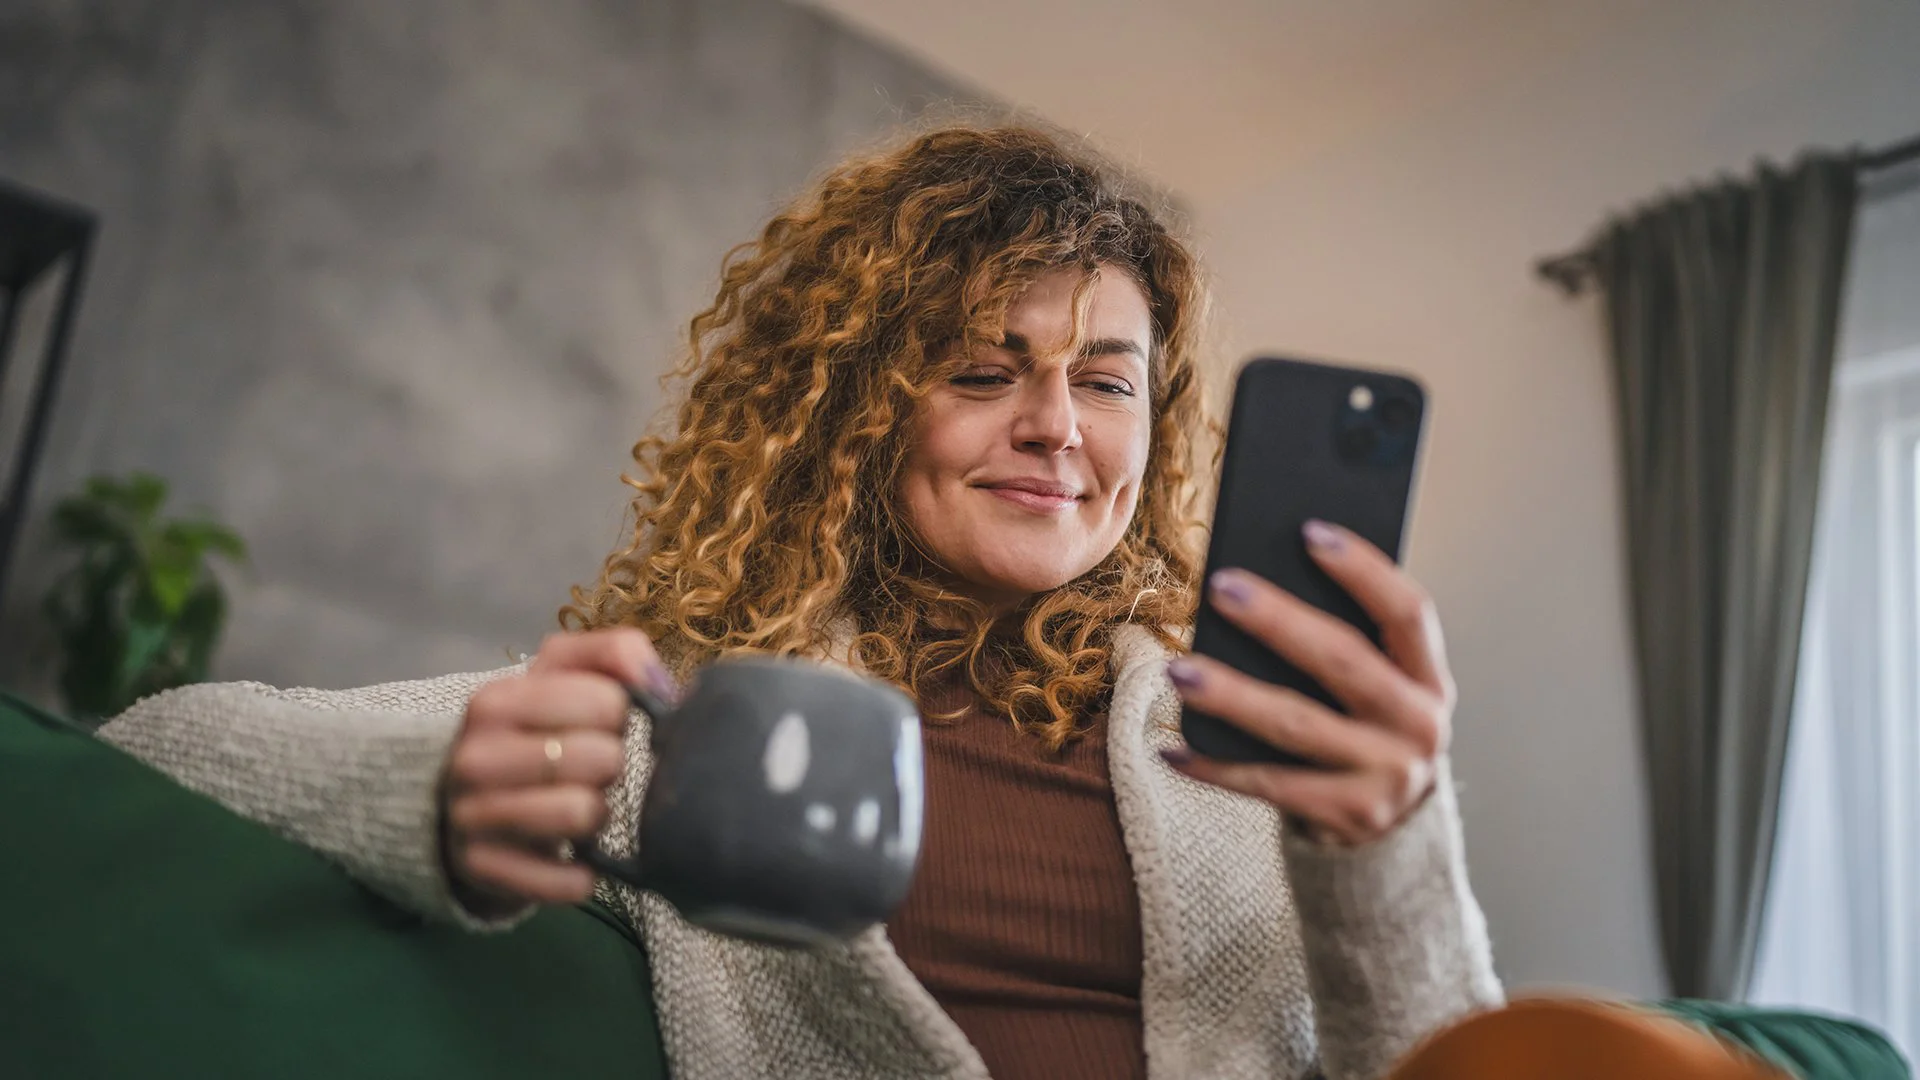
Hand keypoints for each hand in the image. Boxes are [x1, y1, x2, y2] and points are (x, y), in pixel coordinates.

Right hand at [442, 628, 673, 910]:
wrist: (457, 805)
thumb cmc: (528, 733)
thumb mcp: (560, 677)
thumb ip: (613, 654)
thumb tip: (656, 680)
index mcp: (496, 700)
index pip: (606, 700)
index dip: (619, 714)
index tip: (600, 723)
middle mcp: (475, 757)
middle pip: (601, 758)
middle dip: (611, 765)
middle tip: (591, 769)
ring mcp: (472, 817)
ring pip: (584, 813)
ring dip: (598, 815)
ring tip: (580, 806)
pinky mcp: (484, 872)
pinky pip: (568, 881)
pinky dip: (583, 875)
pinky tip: (574, 859)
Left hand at [1161, 519, 1454, 845]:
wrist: (1394, 830)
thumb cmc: (1365, 729)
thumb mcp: (1380, 687)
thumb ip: (1347, 641)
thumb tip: (1257, 581)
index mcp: (1429, 678)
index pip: (1408, 611)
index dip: (1364, 570)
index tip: (1310, 531)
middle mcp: (1419, 725)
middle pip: (1344, 661)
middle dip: (1279, 621)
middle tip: (1220, 586)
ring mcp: (1388, 776)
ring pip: (1297, 725)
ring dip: (1232, 695)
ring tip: (1178, 670)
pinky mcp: (1349, 816)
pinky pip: (1269, 785)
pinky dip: (1216, 767)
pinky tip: (1172, 749)